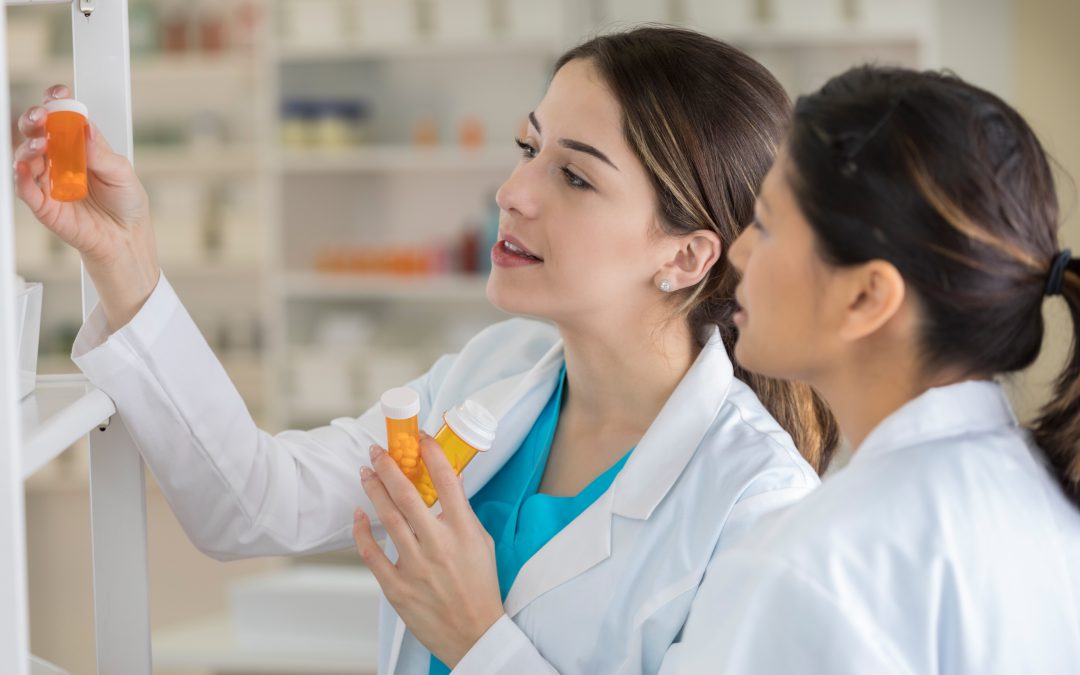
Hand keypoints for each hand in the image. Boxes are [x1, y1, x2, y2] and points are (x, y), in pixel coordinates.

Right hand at [14, 84, 158, 331]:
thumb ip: (100, 152)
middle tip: (42, 116)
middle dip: (35, 119)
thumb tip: (82, 128)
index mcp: (79, 145)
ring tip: (41, 145)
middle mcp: (59, 159)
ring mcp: (47, 180)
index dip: (57, 103)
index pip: (61, 118)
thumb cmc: (125, 203)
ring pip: (25, 156)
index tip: (59, 93)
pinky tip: (24, 168)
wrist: (126, 238)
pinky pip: (24, 188)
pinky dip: (20, 177)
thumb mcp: (122, 172)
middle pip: (36, 132)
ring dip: (29, 146)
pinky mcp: (42, 204)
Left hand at [353, 433, 503, 666]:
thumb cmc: (480, 587)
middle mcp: (438, 544)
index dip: (431, 453)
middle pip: (408, 495)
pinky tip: (358, 514)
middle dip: (389, 467)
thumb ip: (463, 513)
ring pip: (387, 518)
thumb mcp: (481, 543)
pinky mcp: (397, 586)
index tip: (420, 437)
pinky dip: (362, 531)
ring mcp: (415, 565)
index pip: (447, 481)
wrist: (474, 633)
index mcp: (464, 531)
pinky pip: (372, 553)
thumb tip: (449, 482)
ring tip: (365, 472)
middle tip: (377, 451)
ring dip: (373, 490)